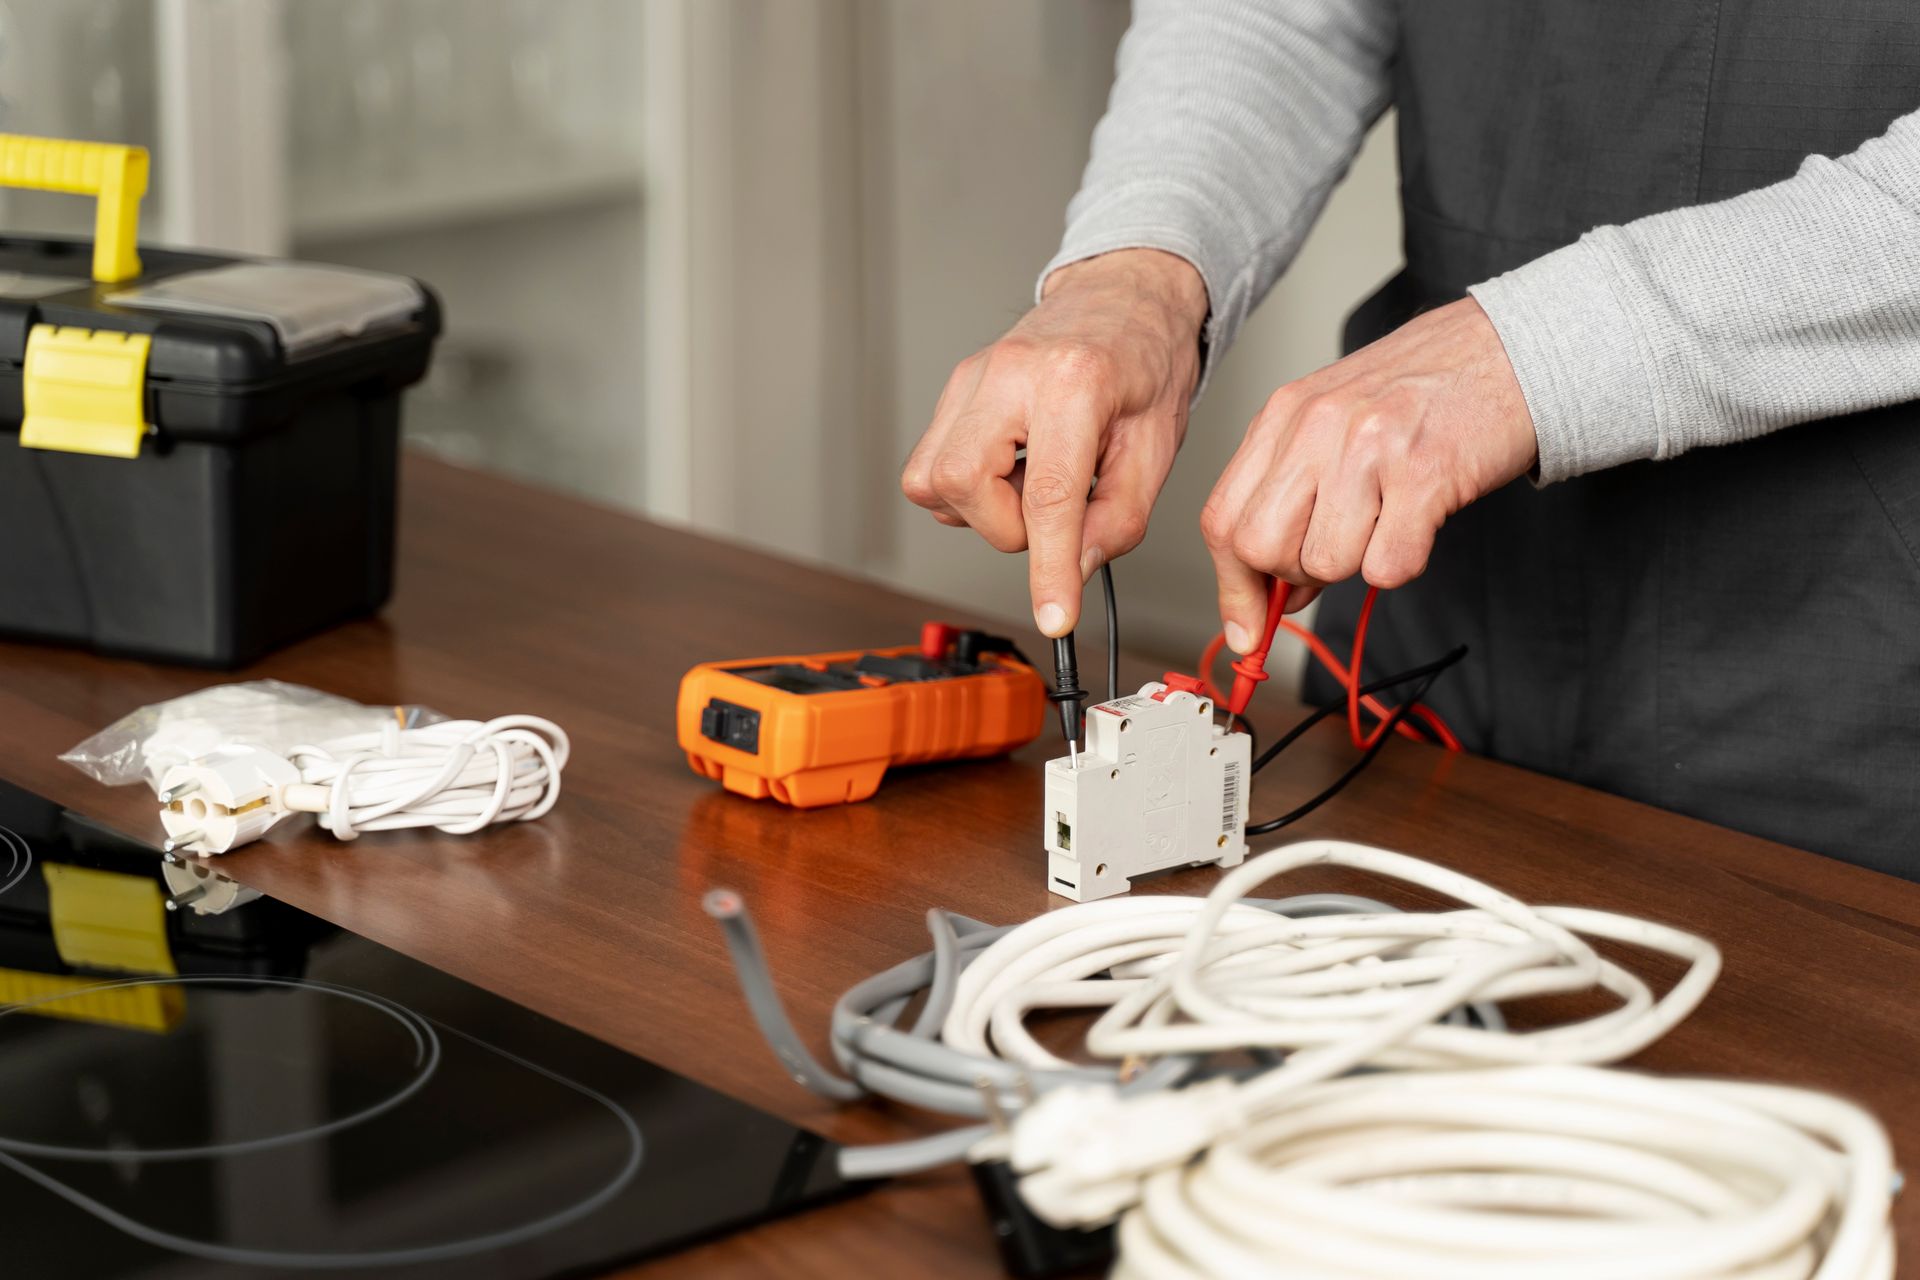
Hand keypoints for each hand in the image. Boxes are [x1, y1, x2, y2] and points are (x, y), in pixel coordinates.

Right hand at [901, 249, 1207, 636]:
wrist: (1123, 298)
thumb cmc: (1144, 362)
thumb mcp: (1155, 448)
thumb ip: (1117, 519)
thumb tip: (1073, 572)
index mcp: (1074, 383)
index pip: (1048, 496)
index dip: (1050, 569)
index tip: (1055, 617)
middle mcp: (1010, 374)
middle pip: (961, 484)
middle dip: (1004, 526)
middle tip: (1050, 512)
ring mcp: (972, 378)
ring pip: (930, 481)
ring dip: (981, 509)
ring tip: (1029, 485)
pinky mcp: (954, 389)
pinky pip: (929, 466)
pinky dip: (966, 489)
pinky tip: (1008, 471)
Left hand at [1200, 298, 1536, 650]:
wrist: (1512, 350)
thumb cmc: (1424, 391)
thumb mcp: (1334, 424)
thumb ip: (1292, 497)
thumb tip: (1271, 594)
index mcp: (1285, 415)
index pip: (1223, 519)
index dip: (1233, 584)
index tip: (1248, 626)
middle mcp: (1317, 426)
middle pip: (1260, 547)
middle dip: (1294, 575)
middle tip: (1339, 549)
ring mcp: (1369, 448)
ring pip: (1325, 563)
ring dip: (1357, 562)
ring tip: (1389, 515)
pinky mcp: (1425, 474)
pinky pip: (1387, 566)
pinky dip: (1403, 561)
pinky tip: (1420, 519)